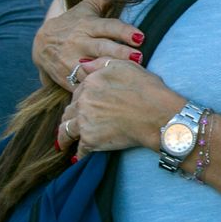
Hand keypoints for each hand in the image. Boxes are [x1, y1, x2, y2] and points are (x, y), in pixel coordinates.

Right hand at [33, 0, 141, 89]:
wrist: (41, 44)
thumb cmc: (72, 24)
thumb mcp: (86, 7)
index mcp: (87, 25)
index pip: (108, 26)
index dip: (123, 31)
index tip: (140, 37)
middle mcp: (80, 42)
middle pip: (103, 47)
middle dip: (120, 53)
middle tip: (140, 57)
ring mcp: (72, 61)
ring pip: (92, 68)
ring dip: (109, 72)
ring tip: (129, 75)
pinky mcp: (67, 78)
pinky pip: (83, 85)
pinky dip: (95, 87)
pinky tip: (111, 90)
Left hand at [57, 58, 184, 156]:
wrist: (157, 114)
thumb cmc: (148, 90)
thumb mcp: (126, 66)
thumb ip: (101, 63)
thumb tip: (82, 65)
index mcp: (91, 82)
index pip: (78, 92)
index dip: (80, 100)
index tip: (80, 107)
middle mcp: (83, 100)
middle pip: (69, 110)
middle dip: (70, 117)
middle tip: (70, 125)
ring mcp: (84, 121)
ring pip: (66, 130)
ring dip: (64, 137)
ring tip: (63, 144)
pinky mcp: (90, 140)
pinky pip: (80, 150)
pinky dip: (79, 155)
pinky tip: (78, 158)